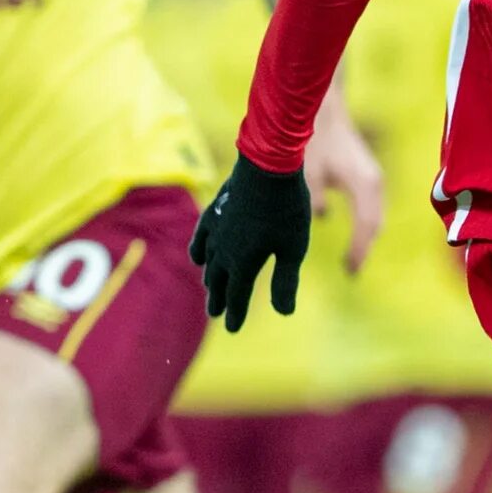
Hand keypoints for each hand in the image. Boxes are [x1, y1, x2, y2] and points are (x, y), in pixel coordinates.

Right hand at [190, 155, 314, 331]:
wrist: (268, 163)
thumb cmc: (286, 207)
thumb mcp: (293, 248)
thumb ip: (285, 281)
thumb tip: (284, 313)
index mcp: (243, 263)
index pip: (236, 296)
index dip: (235, 313)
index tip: (233, 328)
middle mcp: (224, 250)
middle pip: (219, 281)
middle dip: (218, 299)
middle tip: (215, 313)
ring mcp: (216, 229)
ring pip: (208, 261)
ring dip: (210, 277)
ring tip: (210, 287)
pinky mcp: (215, 210)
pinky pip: (201, 238)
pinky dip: (199, 250)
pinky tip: (199, 256)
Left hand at [305, 109, 385, 272]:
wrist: (325, 109)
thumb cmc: (314, 139)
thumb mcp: (308, 175)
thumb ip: (313, 202)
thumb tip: (320, 220)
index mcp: (363, 184)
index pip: (366, 227)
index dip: (359, 251)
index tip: (350, 272)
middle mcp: (374, 182)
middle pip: (375, 225)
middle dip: (364, 248)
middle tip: (351, 272)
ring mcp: (374, 178)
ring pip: (375, 217)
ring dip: (366, 237)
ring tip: (353, 260)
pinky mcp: (369, 175)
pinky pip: (372, 207)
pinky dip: (365, 225)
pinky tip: (354, 236)